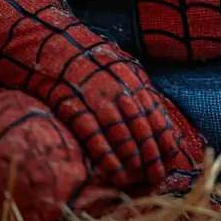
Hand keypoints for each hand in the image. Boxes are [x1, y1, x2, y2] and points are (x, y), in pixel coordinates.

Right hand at [0, 0, 183, 189]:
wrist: (50, 41)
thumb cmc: (87, 60)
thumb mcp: (119, 68)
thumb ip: (137, 91)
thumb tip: (158, 119)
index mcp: (131, 78)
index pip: (156, 113)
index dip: (164, 140)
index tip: (170, 159)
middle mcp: (117, 86)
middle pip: (141, 126)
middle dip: (151, 155)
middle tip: (156, 176)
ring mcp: (94, 94)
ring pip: (120, 131)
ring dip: (131, 158)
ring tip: (136, 178)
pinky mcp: (71, 103)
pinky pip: (92, 132)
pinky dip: (105, 154)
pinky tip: (112, 171)